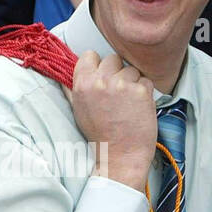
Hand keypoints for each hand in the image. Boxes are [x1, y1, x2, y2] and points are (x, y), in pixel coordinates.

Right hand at [66, 51, 156, 191]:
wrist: (120, 156)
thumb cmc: (100, 136)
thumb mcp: (78, 110)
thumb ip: (73, 88)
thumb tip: (65, 71)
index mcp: (82, 84)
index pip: (90, 55)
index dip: (98, 65)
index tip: (102, 77)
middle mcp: (101, 81)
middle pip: (113, 59)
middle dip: (117, 73)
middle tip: (117, 94)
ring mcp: (122, 85)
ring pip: (131, 70)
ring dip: (132, 83)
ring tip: (128, 103)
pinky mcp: (141, 91)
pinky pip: (146, 81)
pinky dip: (145, 92)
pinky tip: (138, 107)